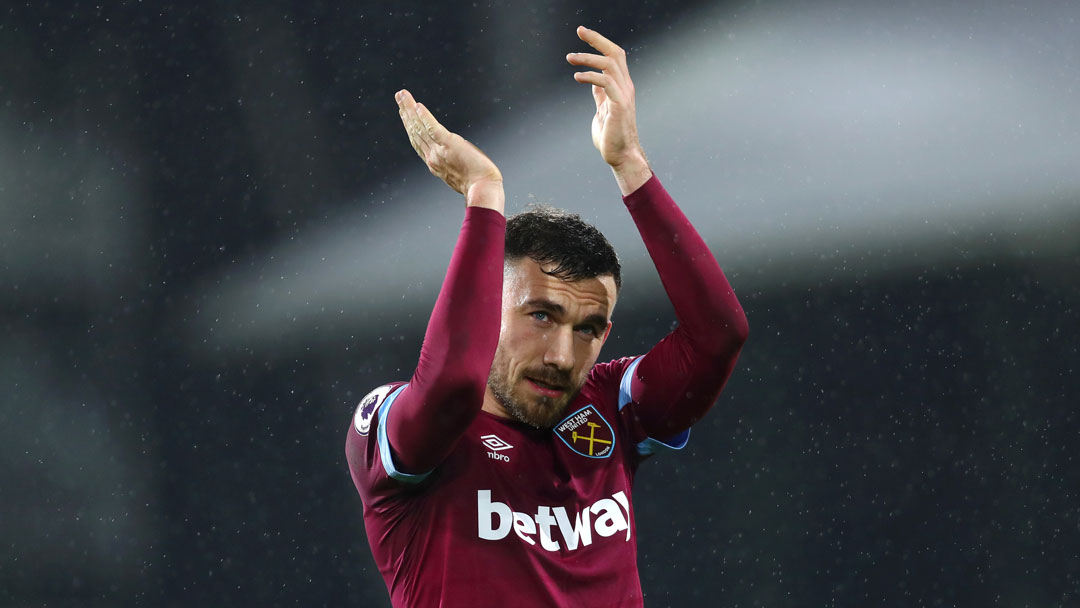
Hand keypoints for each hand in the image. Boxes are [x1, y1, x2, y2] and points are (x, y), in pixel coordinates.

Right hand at [395, 89, 504, 210]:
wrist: (483, 190)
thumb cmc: (479, 185)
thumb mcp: (461, 176)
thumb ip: (455, 166)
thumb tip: (460, 162)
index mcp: (435, 164)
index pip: (418, 142)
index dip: (410, 126)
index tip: (405, 114)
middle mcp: (432, 157)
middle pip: (414, 132)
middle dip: (406, 113)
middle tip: (399, 97)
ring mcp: (438, 151)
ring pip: (419, 127)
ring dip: (409, 110)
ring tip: (402, 95)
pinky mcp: (449, 144)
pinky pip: (432, 128)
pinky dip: (424, 117)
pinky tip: (418, 105)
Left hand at [567, 26, 650, 193]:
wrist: (621, 155)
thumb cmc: (610, 136)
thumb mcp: (602, 109)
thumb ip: (600, 95)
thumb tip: (593, 82)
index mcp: (621, 86)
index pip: (614, 56)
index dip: (600, 42)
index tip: (583, 33)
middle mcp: (625, 86)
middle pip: (614, 53)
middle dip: (597, 39)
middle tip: (579, 30)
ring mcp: (624, 95)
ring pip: (609, 64)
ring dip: (588, 58)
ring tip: (570, 58)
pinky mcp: (619, 105)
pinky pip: (605, 83)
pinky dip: (590, 77)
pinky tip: (577, 77)